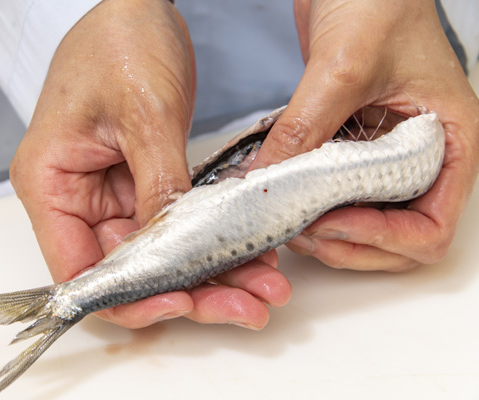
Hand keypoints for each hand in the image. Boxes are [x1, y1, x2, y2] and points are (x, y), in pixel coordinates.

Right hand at [10, 0, 290, 328]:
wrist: (138, 5)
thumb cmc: (121, 40)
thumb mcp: (143, 113)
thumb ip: (158, 185)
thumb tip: (179, 248)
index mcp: (50, 184)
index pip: (79, 271)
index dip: (131, 298)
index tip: (186, 303)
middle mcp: (75, 199)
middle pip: (127, 271)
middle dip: (189, 292)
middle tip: (248, 303)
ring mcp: (110, 194)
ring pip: (159, 256)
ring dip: (211, 274)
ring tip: (266, 285)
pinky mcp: (141, 183)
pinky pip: (177, 227)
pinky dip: (213, 243)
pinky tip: (254, 253)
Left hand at [251, 0, 478, 270]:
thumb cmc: (379, 1)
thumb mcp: (344, 67)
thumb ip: (306, 128)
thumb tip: (267, 179)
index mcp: (450, 140)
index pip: (430, 227)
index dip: (381, 239)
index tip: (331, 224)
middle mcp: (421, 155)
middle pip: (396, 239)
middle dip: (347, 243)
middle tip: (300, 228)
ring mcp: (385, 154)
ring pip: (364, 221)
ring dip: (325, 231)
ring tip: (286, 215)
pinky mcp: (353, 145)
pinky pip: (337, 193)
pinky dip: (311, 205)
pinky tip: (283, 195)